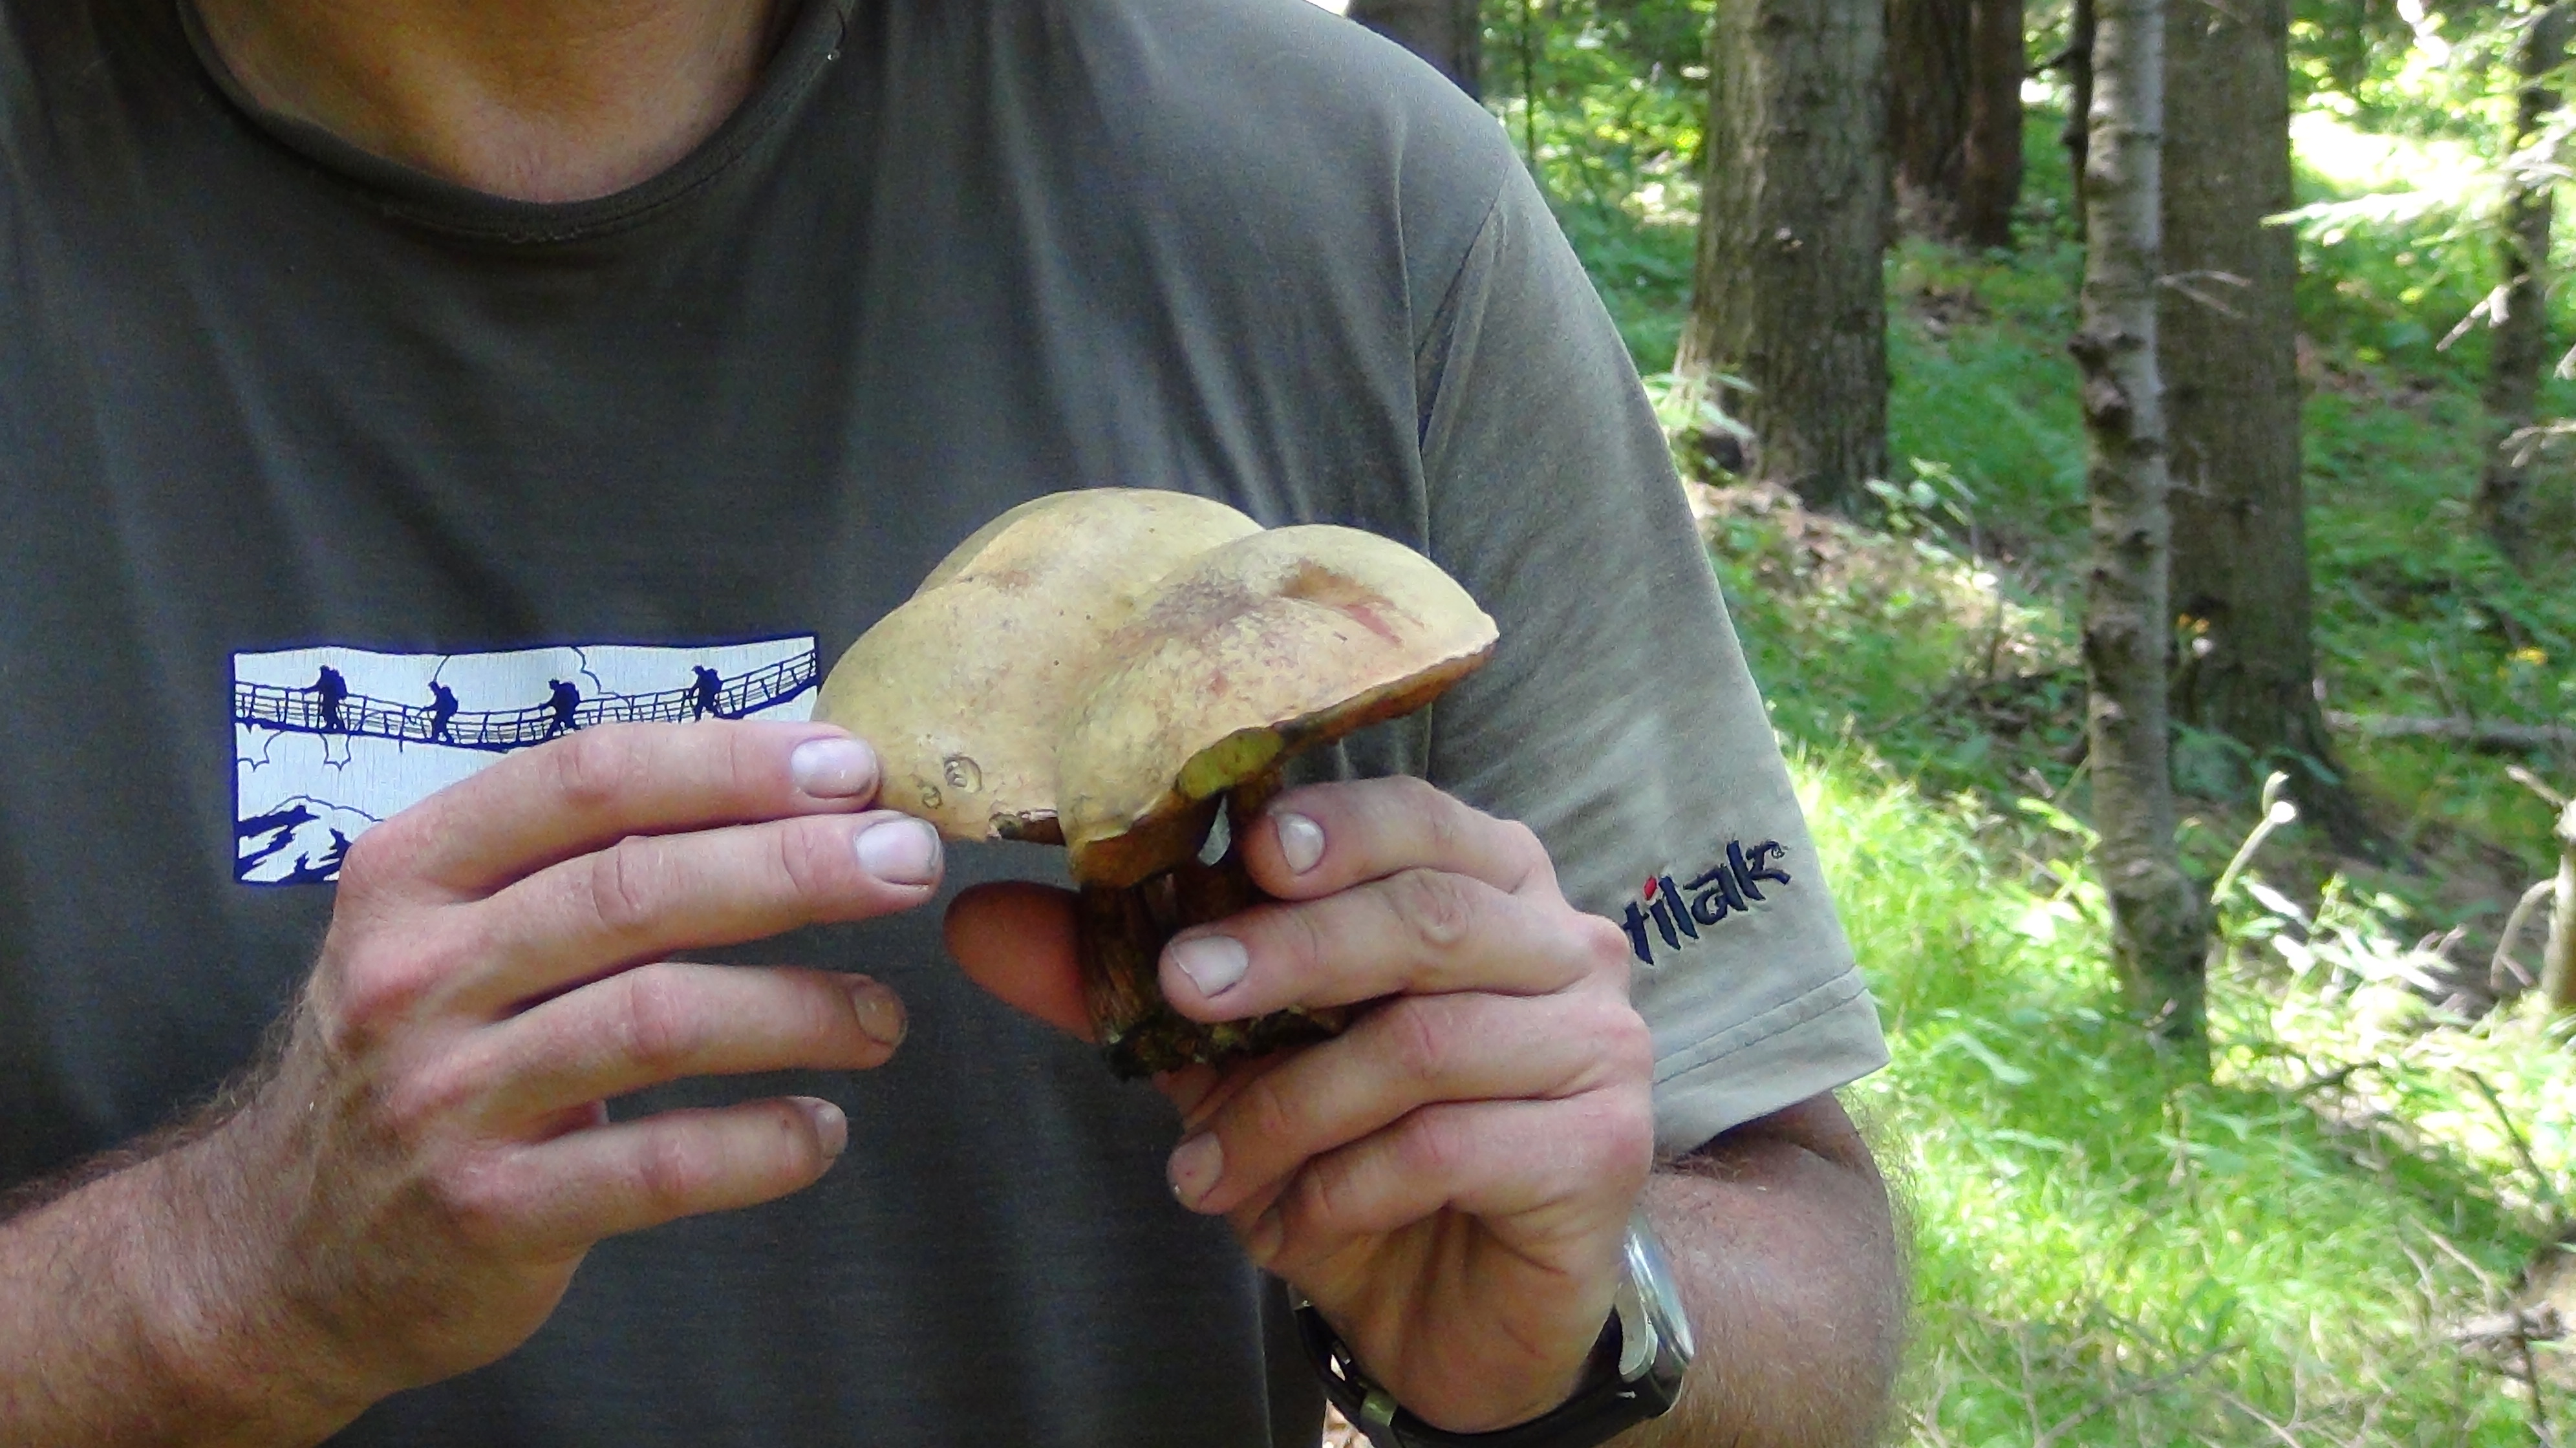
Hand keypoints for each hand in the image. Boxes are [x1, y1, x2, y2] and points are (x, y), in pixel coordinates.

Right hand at [156, 721, 940, 1430]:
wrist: (280, 1249)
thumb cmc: (419, 1052)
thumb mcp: (450, 928)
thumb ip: (580, 858)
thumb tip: (784, 785)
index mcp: (413, 873)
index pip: (589, 780)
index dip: (731, 763)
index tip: (849, 767)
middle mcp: (416, 974)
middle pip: (639, 890)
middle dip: (797, 865)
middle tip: (907, 862)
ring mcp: (446, 1098)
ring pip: (660, 1022)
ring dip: (801, 1007)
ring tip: (883, 1014)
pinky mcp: (489, 1213)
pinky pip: (660, 1167)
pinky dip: (763, 1145)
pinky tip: (823, 1129)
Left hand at [949, 777, 1652, 1432]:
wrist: (1457, 1307)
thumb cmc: (1355, 1148)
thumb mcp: (1229, 1057)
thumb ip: (1125, 982)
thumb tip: (975, 920)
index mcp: (1487, 883)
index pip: (1421, 818)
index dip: (1335, 827)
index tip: (1242, 853)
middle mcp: (1562, 944)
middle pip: (1426, 917)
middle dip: (1290, 952)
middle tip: (1182, 991)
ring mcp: (1597, 1046)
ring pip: (1425, 1041)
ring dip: (1292, 1107)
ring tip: (1207, 1173)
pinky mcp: (1602, 1150)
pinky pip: (1453, 1145)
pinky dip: (1349, 1182)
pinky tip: (1298, 1216)